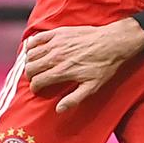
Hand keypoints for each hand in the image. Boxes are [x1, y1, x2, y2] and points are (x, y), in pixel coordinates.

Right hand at [23, 18, 143, 111]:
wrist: (112, 43)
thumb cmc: (104, 66)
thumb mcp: (92, 87)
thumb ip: (74, 99)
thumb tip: (59, 109)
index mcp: (62, 71)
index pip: (38, 81)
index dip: (35, 88)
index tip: (38, 89)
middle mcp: (56, 57)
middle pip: (31, 68)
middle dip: (30, 76)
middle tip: (36, 78)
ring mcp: (56, 43)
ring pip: (31, 54)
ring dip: (30, 61)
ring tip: (36, 65)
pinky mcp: (58, 33)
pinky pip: (37, 38)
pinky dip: (32, 44)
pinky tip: (35, 49)